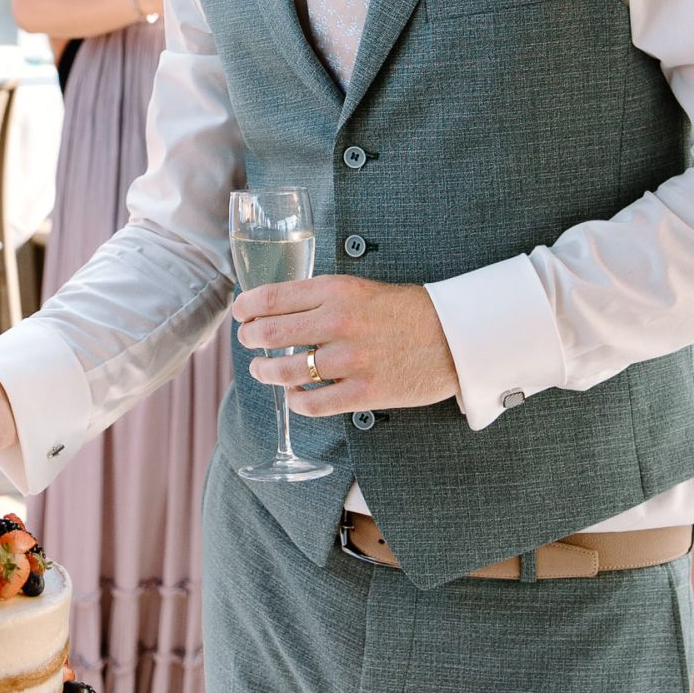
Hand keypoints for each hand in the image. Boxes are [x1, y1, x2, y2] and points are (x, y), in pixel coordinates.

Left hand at [233, 274, 460, 414]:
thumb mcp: (359, 288)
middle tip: (249, 342)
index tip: (240, 314)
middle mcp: (338, 322)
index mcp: (335, 290)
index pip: (271, 298)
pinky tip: (294, 396)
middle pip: (270, 334)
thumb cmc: (405, 310)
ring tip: (262, 371)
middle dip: (251, 339)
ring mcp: (350, 360)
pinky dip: (296, 402)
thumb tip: (275, 310)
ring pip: (286, 371)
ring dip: (266, 372)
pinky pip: (313, 404)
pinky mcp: (363, 392)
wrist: (453, 335)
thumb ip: (319, 298)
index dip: (246, 308)